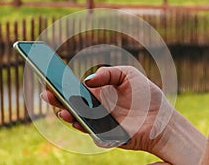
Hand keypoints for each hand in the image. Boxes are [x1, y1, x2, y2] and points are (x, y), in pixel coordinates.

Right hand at [41, 66, 205, 164]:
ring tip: (62, 109)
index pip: (75, 89)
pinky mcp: (106, 135)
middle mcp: (95, 109)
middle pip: (71, 104)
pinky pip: (92, 132)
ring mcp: (99, 122)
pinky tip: (77, 121)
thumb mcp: (128, 74)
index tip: (48, 76)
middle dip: (57, 100)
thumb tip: (87, 80)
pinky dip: (83, 128)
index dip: (61, 84)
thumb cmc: (145, 94)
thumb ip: (108, 73)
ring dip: (67, 115)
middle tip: (47, 93)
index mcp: (98, 93)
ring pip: (77, 120)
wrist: (161, 117)